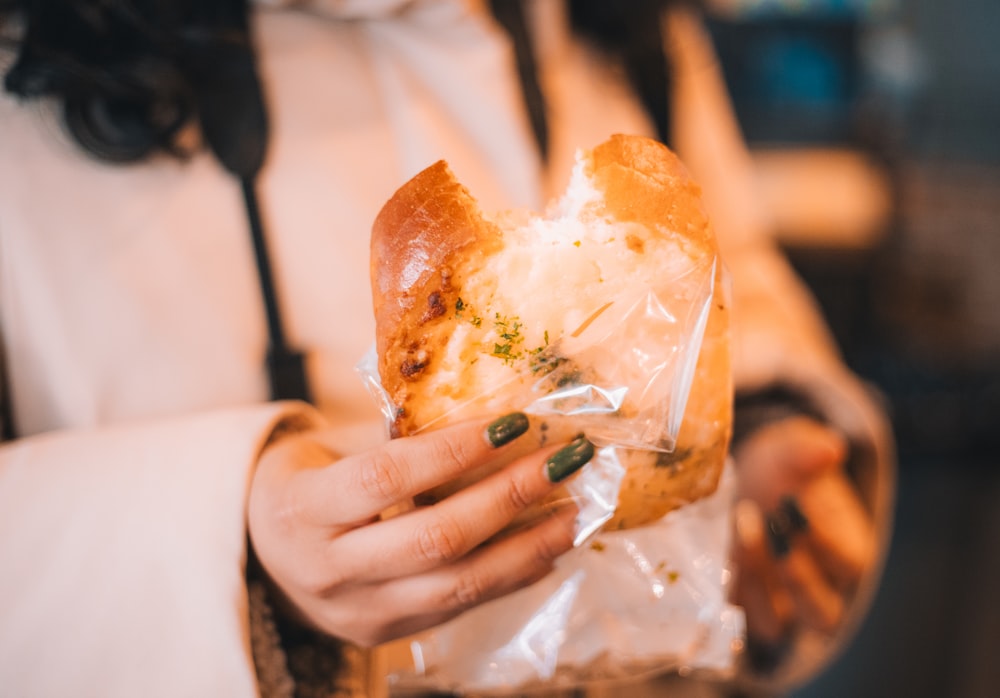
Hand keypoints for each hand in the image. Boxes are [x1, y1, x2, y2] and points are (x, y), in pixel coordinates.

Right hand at [247, 413, 592, 646]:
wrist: (259, 554)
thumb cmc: (304, 483)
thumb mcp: (325, 452)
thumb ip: (391, 441)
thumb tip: (491, 418)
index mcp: (303, 508)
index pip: (387, 478)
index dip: (454, 450)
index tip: (515, 423)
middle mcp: (327, 569)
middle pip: (435, 538)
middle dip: (510, 496)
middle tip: (563, 460)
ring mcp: (358, 612)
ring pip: (458, 585)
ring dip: (528, 547)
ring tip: (574, 513)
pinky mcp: (385, 635)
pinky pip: (459, 608)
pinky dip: (510, 578)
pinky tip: (547, 551)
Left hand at [731, 416, 874, 652]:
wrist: (747, 474)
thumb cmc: (783, 466)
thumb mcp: (793, 450)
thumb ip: (809, 450)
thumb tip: (830, 449)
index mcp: (849, 552)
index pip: (852, 567)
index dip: (826, 543)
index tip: (794, 504)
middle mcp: (819, 585)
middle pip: (821, 613)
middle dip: (795, 578)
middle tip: (770, 526)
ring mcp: (780, 599)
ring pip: (776, 622)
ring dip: (757, 581)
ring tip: (741, 526)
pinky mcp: (744, 599)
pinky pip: (736, 611)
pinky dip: (726, 585)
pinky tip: (716, 548)